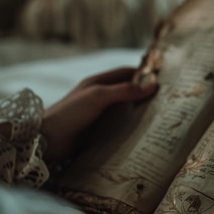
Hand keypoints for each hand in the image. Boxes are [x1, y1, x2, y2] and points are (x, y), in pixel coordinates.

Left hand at [41, 67, 157, 162]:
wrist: (47, 140)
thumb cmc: (70, 113)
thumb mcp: (98, 96)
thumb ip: (125, 90)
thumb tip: (153, 84)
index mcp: (98, 83)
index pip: (126, 73)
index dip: (144, 74)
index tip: (164, 79)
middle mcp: (100, 97)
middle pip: (128, 92)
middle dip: (145, 95)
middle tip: (167, 101)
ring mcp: (99, 115)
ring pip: (125, 111)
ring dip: (140, 113)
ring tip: (161, 118)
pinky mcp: (99, 131)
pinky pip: (119, 127)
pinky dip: (132, 128)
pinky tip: (144, 134)